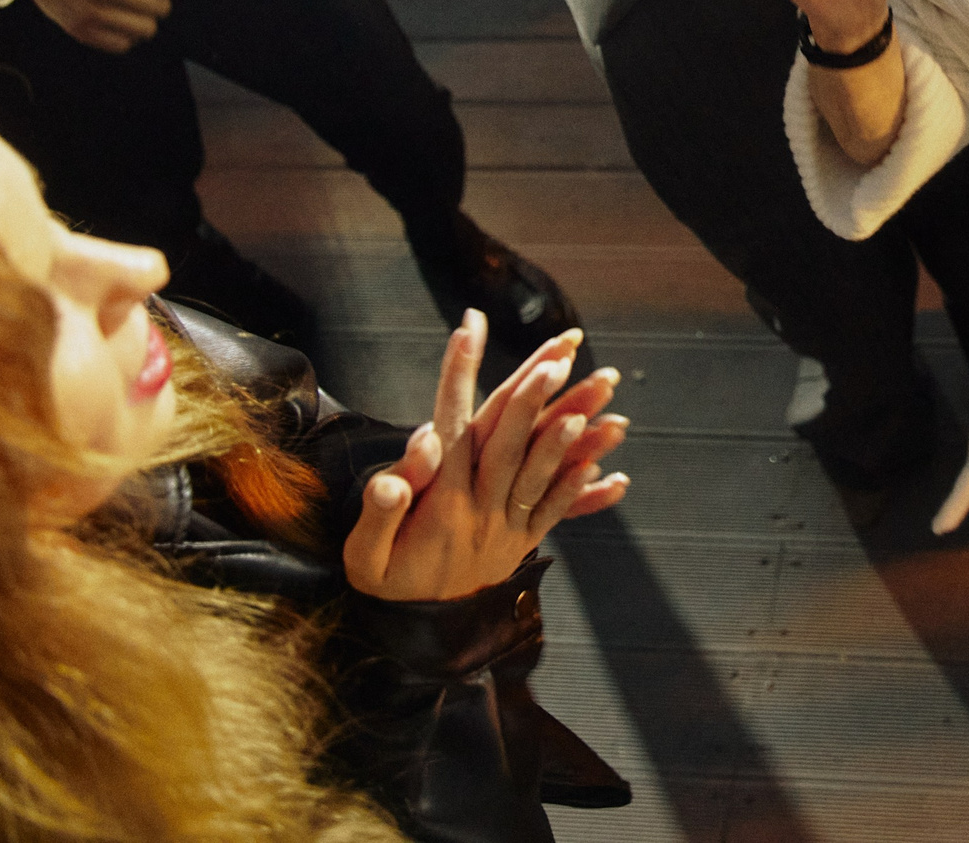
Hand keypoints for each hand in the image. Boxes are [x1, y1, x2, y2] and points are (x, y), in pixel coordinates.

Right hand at [343, 312, 631, 601]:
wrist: (416, 642)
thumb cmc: (383, 586)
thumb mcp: (364, 555)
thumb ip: (383, 505)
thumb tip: (418, 445)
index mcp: (440, 503)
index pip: (454, 425)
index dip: (461, 374)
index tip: (468, 327)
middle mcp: (480, 509)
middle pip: (510, 439)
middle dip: (534, 390)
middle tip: (559, 350)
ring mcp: (506, 527)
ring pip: (541, 469)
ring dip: (569, 427)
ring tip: (597, 391)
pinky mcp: (521, 542)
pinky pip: (555, 508)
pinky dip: (579, 480)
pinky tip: (605, 457)